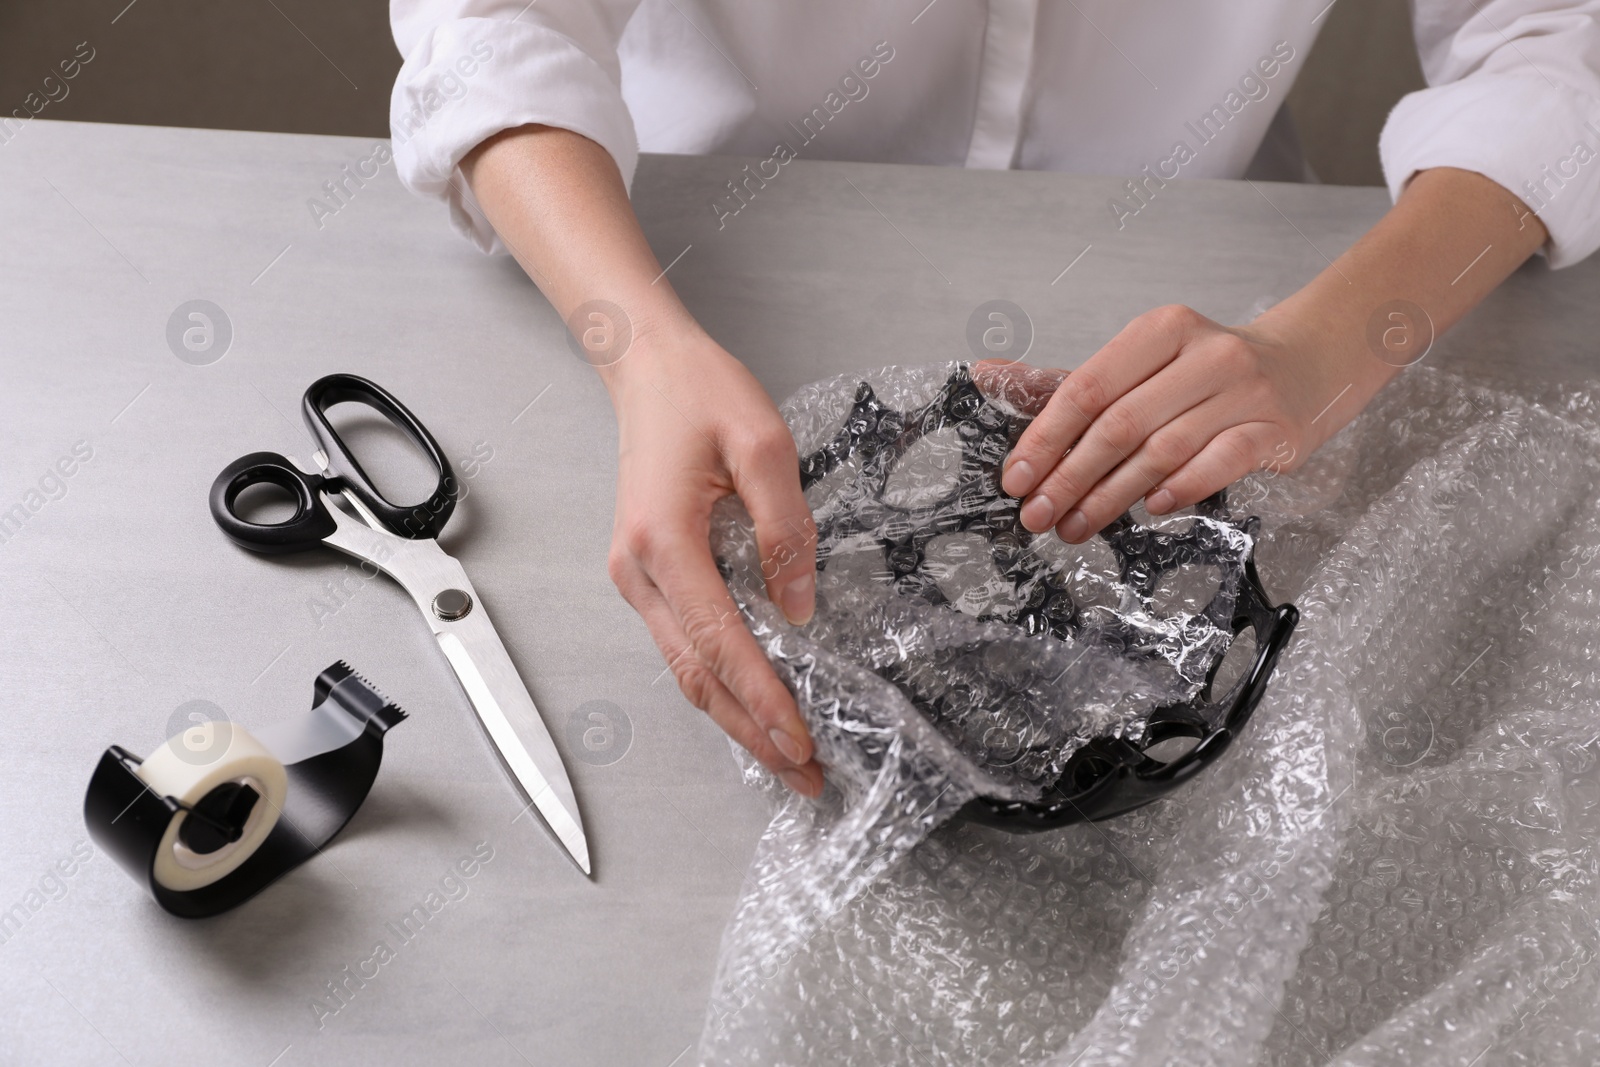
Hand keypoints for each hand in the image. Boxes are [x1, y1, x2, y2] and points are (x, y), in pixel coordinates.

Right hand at [604, 331, 824, 796]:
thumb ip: (786, 529)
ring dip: (735, 716)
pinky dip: (719, 682)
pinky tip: (753, 703)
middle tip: (801, 773)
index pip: (720, 641)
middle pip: (696, 675)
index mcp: (665, 540)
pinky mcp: (647, 574)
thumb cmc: (700, 394)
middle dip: (750, 732)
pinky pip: (683, 644)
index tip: (798, 738)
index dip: (762, 697)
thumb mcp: (763, 445)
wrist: (647, 367)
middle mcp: (639, 570)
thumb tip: (800, 607)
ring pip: (685, 669)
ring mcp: (636, 576)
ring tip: (785, 755)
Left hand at [987, 303, 1387, 540]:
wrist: (1309, 363)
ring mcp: (1245, 391)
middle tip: (1037, 516)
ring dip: (1111, 497)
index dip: (1045, 438)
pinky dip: (1181, 488)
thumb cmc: (1208, 370)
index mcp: (1160, 330)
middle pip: (1119, 425)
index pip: (1087, 387)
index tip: (1015, 479)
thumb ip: (1070, 380)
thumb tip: (987, 376)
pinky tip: (1150, 510)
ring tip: (1076, 527)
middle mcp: (1205, 354)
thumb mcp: (1143, 362)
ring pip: (1162, 451)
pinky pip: (1220, 463)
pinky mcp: (1276, 429)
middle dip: (1069, 478)